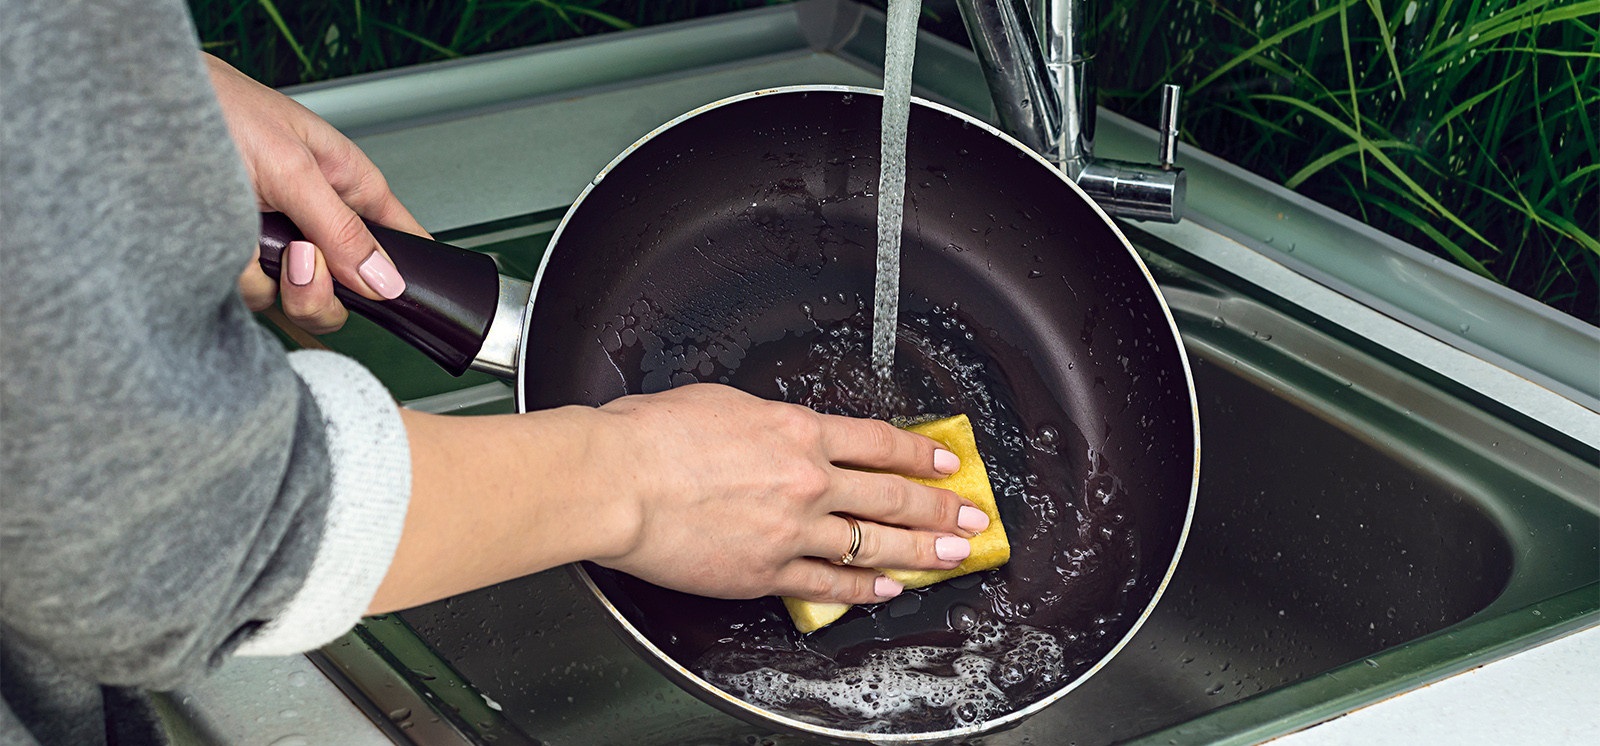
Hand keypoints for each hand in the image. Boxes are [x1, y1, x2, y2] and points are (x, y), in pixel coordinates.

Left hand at [206, 53, 425, 333]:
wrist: (135, 110)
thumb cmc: (217, 108)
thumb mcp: (293, 168)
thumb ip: (341, 229)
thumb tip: (385, 279)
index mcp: (346, 186)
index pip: (399, 240)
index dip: (403, 274)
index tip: (390, 295)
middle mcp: (315, 221)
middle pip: (347, 292)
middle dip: (321, 292)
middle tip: (299, 261)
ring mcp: (276, 246)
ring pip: (297, 301)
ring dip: (274, 284)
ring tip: (252, 242)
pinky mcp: (235, 262)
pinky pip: (250, 296)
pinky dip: (234, 279)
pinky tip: (223, 246)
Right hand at [587, 384, 987, 603]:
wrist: (619, 480)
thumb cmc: (652, 436)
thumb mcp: (723, 403)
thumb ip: (765, 423)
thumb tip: (778, 432)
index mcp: (798, 431)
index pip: (879, 442)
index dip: (921, 453)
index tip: (945, 461)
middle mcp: (808, 481)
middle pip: (892, 496)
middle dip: (940, 508)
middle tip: (969, 516)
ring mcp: (792, 531)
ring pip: (873, 544)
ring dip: (920, 551)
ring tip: (951, 555)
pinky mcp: (767, 573)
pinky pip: (828, 585)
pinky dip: (861, 590)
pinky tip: (884, 590)